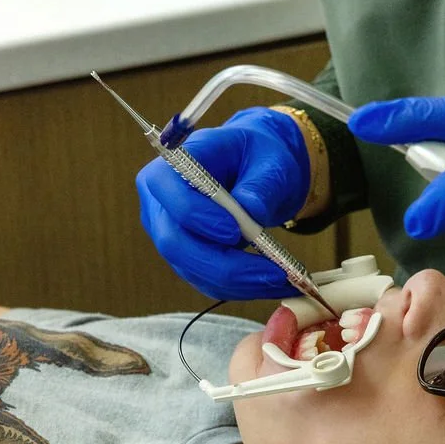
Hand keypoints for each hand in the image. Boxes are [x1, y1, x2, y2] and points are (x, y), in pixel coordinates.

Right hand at [137, 107, 310, 299]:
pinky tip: (273, 283)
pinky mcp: (187, 261)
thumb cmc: (258, 156)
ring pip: (195, 271)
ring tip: (284, 280)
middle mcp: (160, 208)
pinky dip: (243, 287)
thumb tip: (251, 210)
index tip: (235, 231)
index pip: (170, 199)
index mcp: (169, 171)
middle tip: (272, 272)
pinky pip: (209, 282)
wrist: (257, 171)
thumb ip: (260, 184)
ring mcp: (171, 238)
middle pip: (177, 245)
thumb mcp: (268, 159)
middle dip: (225, 265)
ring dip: (241, 282)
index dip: (198, 219)